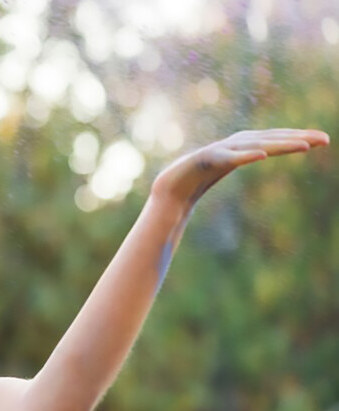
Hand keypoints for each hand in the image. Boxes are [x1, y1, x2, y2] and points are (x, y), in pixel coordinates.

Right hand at [151, 129, 329, 208]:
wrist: (167, 192)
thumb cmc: (193, 182)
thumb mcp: (223, 168)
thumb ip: (240, 157)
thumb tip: (260, 152)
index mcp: (238, 146)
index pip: (272, 139)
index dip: (296, 137)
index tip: (322, 140)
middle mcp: (231, 145)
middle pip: (270, 139)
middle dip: (297, 138)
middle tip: (325, 140)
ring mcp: (218, 151)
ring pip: (255, 145)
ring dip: (280, 144)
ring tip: (304, 146)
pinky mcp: (205, 160)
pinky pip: (229, 158)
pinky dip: (245, 155)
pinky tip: (262, 155)